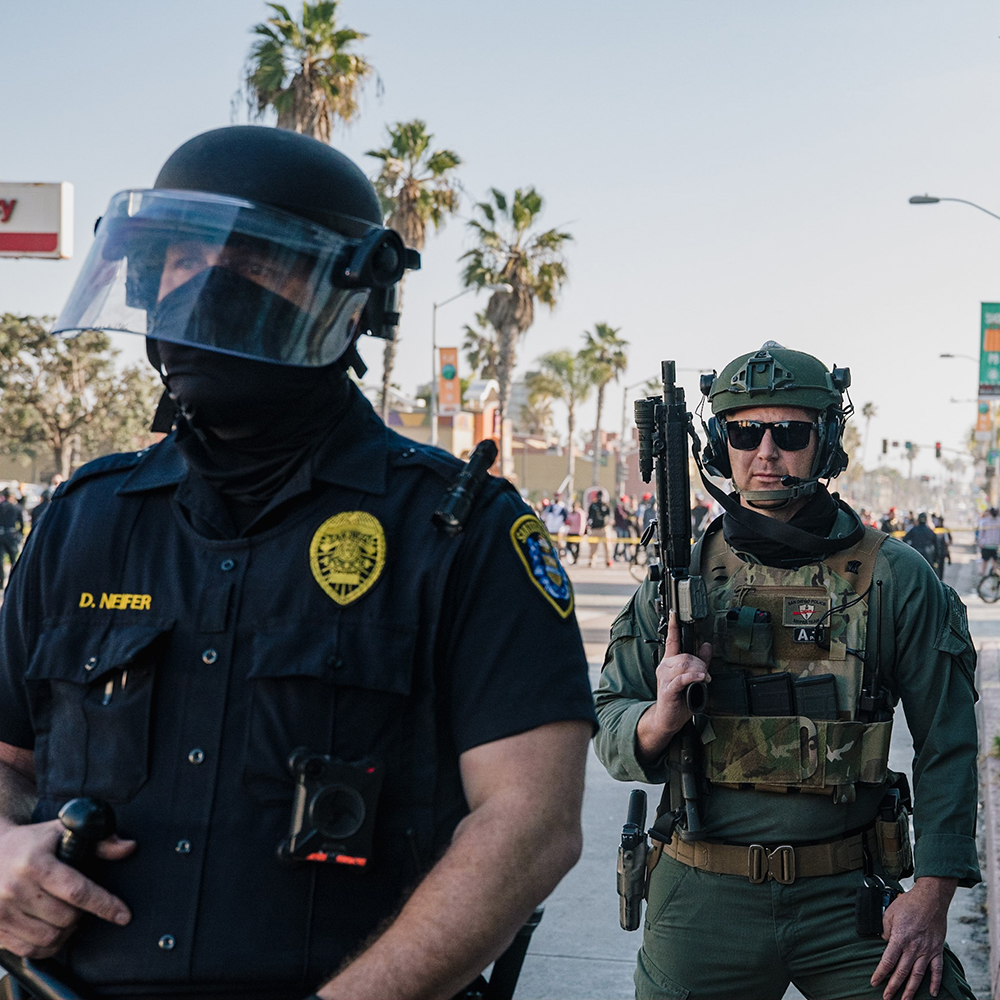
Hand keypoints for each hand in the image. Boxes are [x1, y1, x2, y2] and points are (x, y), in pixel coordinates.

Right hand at [0, 820, 134, 957]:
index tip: (123, 915)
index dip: (104, 905)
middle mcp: (16, 890)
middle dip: (82, 914)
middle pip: (66, 917)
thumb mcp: (61, 832)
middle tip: (80, 903)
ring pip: (50, 937)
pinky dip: (49, 945)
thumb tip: (128, 847)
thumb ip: (99, 840)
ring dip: (67, 931)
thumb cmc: (29, 843)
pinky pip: (30, 950)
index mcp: (35, 864)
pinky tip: (52, 930)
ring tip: (67, 915)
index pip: (77, 890)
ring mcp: (2, 912)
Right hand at [636, 613, 711, 762]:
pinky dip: (694, 676)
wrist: (668, 719)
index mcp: (669, 662)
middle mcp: (665, 667)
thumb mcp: (693, 678)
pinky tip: (702, 678)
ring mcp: (665, 677)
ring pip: (686, 664)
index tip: (675, 612)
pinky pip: (683, 677)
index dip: (673, 626)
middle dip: (700, 662)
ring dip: (699, 670)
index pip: (671, 640)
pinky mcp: (668, 688)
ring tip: (704, 678)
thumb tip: (707, 645)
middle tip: (706, 673)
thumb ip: (700, 662)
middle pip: (686, 655)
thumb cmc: (679, 700)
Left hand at [870, 876, 956, 999]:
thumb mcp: (888, 913)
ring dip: (911, 990)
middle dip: (893, 987)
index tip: (874, 982)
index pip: (888, 961)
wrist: (931, 899)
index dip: (880, 974)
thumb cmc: (908, 904)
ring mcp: (927, 951)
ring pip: (917, 975)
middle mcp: (913, 948)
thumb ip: (885, 930)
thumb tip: (884, 941)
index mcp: (899, 938)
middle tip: (886, 998)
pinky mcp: (937, 950)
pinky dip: (935, 982)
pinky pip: (937, 970)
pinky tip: (932, 993)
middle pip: (901, 972)